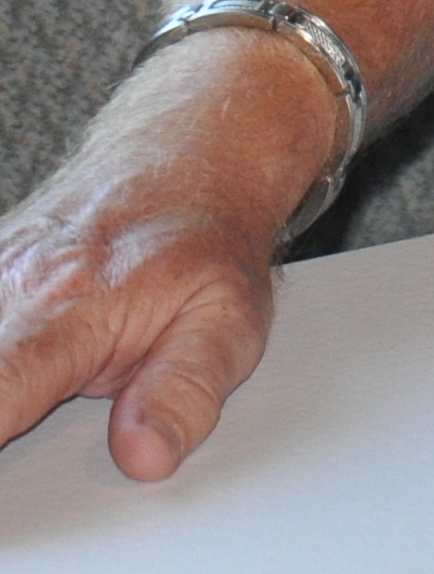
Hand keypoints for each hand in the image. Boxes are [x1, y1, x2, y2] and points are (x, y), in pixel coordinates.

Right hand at [0, 34, 334, 479]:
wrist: (191, 159)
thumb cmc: (207, 244)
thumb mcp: (229, 321)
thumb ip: (184, 392)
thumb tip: (146, 456)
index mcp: (69, 310)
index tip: (7, 438)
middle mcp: (10, 290)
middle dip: (1, 402)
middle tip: (40, 406)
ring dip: (5, 377)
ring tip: (37, 390)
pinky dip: (2, 353)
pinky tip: (25, 357)